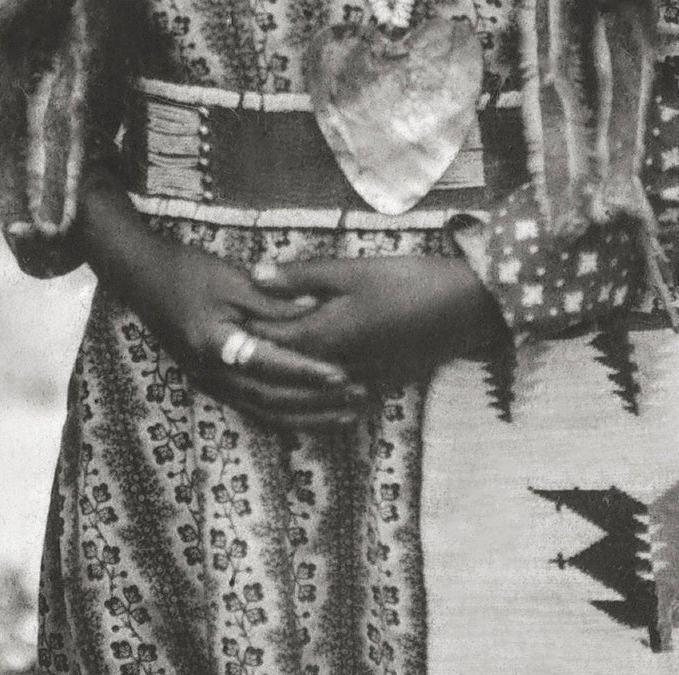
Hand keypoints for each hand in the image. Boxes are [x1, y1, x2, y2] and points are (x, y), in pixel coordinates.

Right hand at [77, 182, 366, 429]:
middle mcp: (210, 373)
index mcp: (213, 344)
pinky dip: (289, 418)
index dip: (306, 372)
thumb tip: (316, 309)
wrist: (142, 279)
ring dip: (309, 417)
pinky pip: (256, 412)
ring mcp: (211, 385)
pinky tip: (318, 419)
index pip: (269, 365)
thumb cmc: (186, 271)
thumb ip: (272, 302)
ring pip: (266, 413)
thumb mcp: (230, 279)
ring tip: (347, 414)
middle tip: (357, 396)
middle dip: (317, 401)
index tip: (342, 375)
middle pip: (272, 399)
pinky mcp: (215, 387)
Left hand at [246, 256, 507, 385]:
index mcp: (324, 336)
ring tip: (253, 370)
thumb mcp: (353, 271)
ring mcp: (358, 382)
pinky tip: (302, 393)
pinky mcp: (378, 387)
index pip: (267, 337)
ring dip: (281, 381)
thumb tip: (256, 275)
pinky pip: (335, 399)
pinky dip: (314, 397)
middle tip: (221, 345)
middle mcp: (335, 368)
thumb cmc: (410, 283)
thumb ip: (302, 277)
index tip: (214, 316)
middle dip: (253, 356)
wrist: (464, 313)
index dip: (239, 327)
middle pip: (282, 368)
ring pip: (307, 390)